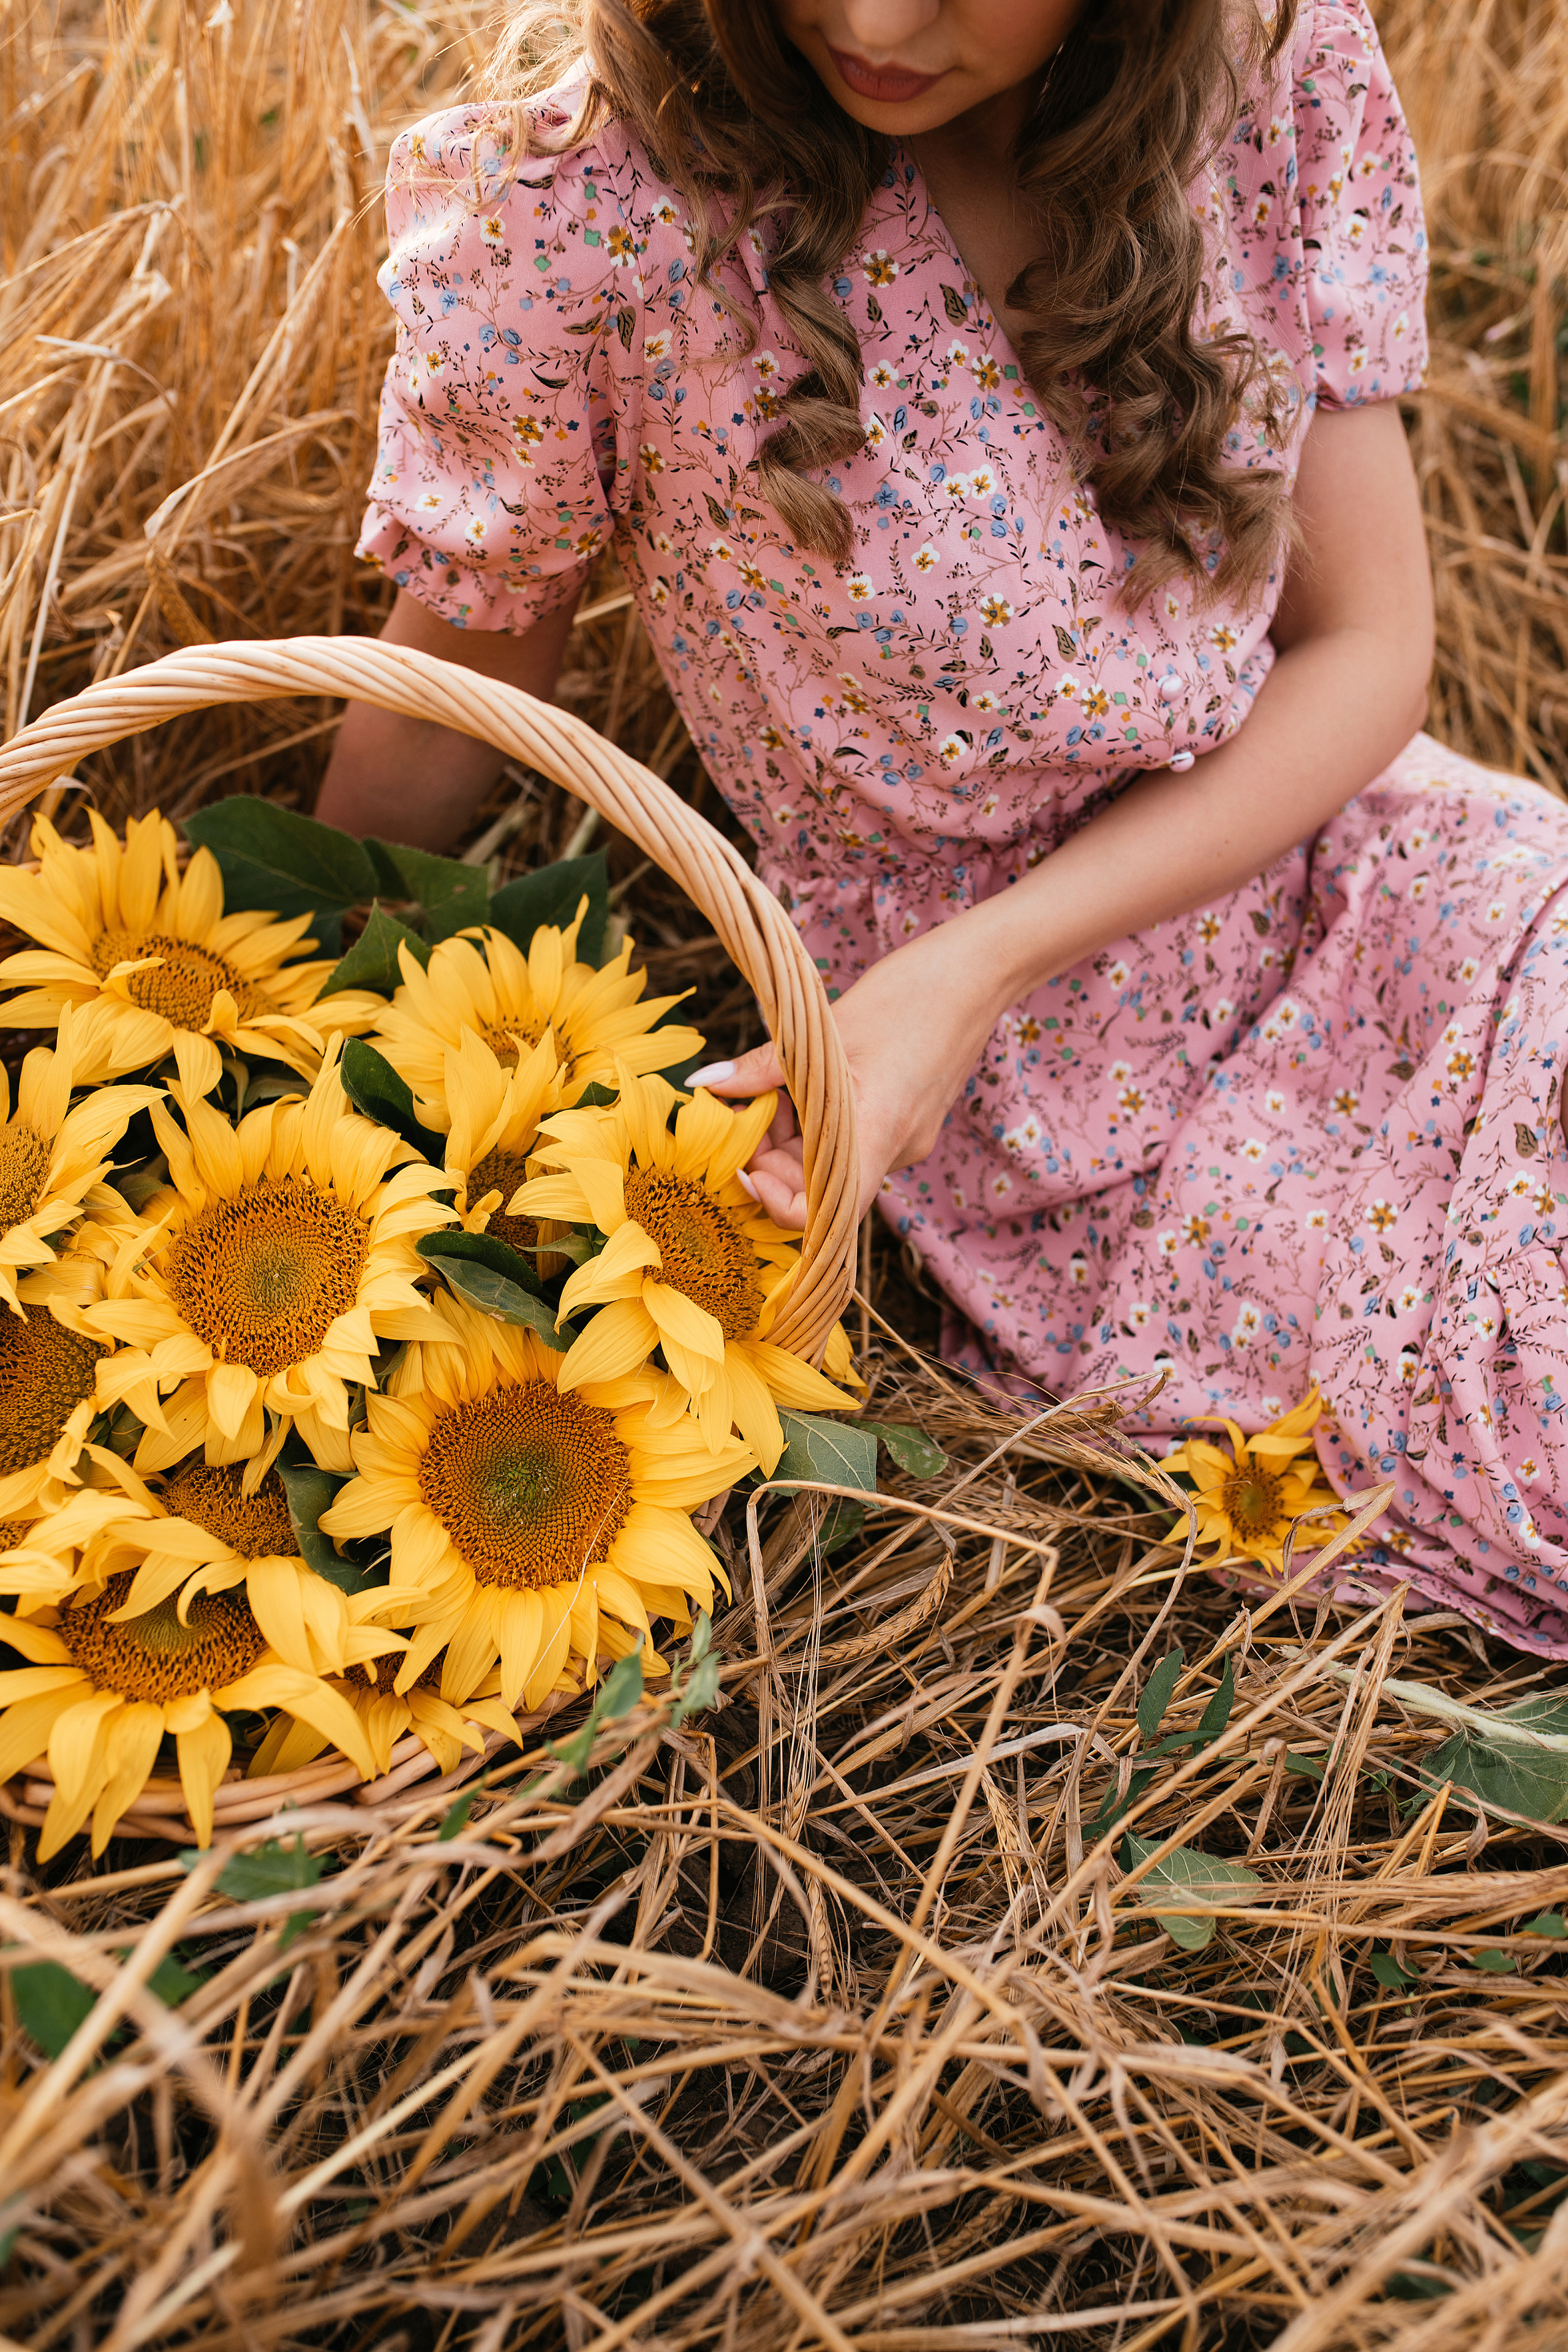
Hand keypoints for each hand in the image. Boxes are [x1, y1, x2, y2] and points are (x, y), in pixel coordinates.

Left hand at [689, 920, 1010, 1229]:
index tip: (740, 1166)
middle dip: (768, 1156)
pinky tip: (796, 1082)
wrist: (980, 973)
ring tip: (767, 1085)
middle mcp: (895, 1150)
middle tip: (736, 1108)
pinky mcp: (904, 1123)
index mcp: (878, 1135)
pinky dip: (814, 1121)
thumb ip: (763, 1067)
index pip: (823, 1214)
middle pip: (817, 1185)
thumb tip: (706, 1085)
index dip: (773, 1202)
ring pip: (829, 1160)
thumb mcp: (823, 1031)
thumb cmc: (911, 994)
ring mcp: (903, 1139)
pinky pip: (849, 1139)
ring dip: (788, 1134)